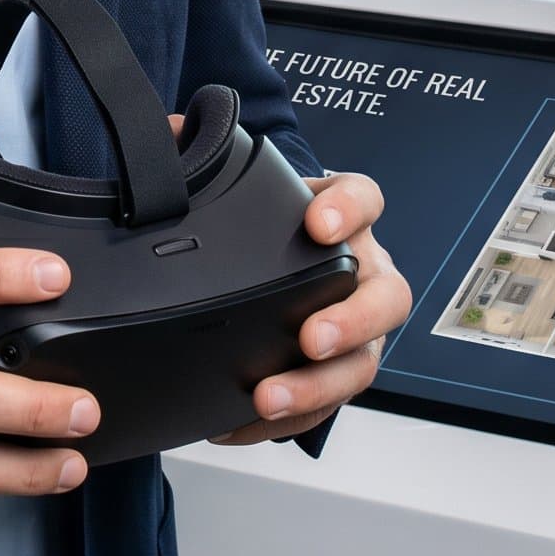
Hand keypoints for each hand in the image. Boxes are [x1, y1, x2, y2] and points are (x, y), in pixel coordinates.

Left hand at [212, 172, 411, 445]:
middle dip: (352, 320)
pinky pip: (325, 405)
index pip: (365, 198)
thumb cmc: (263, 223)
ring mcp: (359, 328)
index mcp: (343, 215)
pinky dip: (286, 419)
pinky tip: (239, 423)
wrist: (274, 259)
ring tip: (268, 397)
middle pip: (385, 297)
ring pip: (363, 363)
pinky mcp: (336, 372)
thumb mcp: (240, 184)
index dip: (349, 209)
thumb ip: (205, 154)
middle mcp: (364, 272)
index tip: (319, 223)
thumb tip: (169, 132)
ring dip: (317, 386)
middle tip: (310, 336)